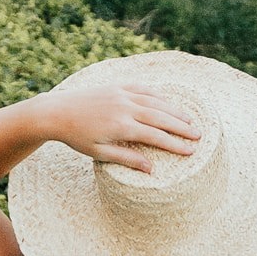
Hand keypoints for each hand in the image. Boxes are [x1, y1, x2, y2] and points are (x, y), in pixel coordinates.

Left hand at [43, 79, 201, 174]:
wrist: (57, 112)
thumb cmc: (76, 137)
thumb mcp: (99, 153)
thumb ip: (127, 159)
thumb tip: (151, 169)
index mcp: (121, 126)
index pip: (155, 136)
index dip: (175, 144)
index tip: (190, 151)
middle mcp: (125, 107)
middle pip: (161, 117)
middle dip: (181, 126)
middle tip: (198, 135)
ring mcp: (122, 94)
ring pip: (155, 101)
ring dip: (174, 110)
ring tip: (190, 120)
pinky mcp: (117, 86)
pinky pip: (143, 88)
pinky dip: (158, 95)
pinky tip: (168, 102)